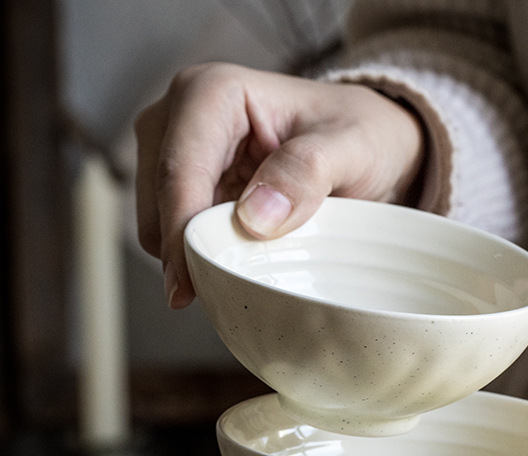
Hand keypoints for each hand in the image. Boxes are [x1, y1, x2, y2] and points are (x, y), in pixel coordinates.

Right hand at [135, 63, 424, 307]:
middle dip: (185, 251)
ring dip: (194, 256)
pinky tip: (241, 258)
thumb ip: (306, 172)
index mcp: (212, 93)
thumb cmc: (361, 136)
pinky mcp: (185, 186)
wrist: (368, 144)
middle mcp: (180, 116)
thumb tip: (251, 218)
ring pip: (157, 223)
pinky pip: (174, 235)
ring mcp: (176, 152)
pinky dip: (201, 255)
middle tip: (232, 288)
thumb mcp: (352, 148)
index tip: (189, 288)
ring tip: (251, 265)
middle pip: (158, 201)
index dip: (179, 235)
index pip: (180, 172)